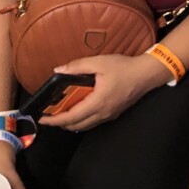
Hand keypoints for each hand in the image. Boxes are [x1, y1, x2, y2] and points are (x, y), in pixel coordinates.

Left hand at [39, 54, 164, 131]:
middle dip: (60, 123)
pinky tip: (78, 111)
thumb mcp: (99, 62)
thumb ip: (78, 66)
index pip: (71, 117)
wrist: (146, 74)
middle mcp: (102, 113)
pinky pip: (93, 122)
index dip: (55, 120)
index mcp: (97, 102)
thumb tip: (58, 70)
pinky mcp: (113, 113)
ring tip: (60, 114)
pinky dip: (81, 120)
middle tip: (48, 115)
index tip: (42, 118)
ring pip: (85, 126)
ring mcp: (108, 115)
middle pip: (76, 126)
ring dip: (71, 123)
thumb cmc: (124, 68)